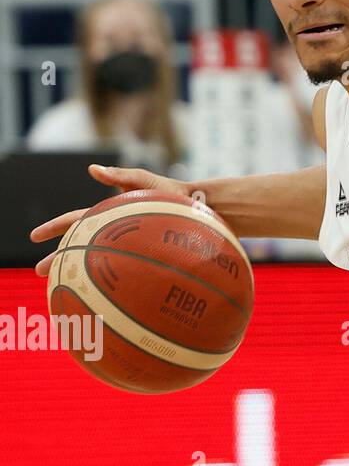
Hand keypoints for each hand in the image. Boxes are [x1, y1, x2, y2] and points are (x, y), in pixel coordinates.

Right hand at [29, 164, 189, 276]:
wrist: (197, 206)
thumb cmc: (170, 191)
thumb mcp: (144, 180)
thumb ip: (120, 174)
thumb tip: (91, 169)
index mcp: (107, 214)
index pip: (74, 221)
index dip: (54, 228)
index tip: (34, 237)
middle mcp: (113, 231)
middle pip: (79, 245)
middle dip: (58, 257)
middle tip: (40, 271)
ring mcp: (126, 244)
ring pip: (95, 261)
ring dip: (78, 272)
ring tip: (63, 287)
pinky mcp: (140, 255)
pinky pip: (121, 271)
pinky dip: (108, 282)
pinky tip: (103, 297)